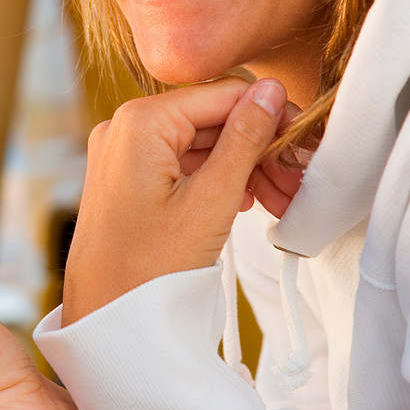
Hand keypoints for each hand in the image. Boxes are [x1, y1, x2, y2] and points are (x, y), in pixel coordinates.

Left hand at [62, 75, 296, 321]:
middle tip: (296, 182)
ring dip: (243, 167)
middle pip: (211, 118)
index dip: (270, 115)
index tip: (303, 142)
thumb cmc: (149, 269)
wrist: (105, 320)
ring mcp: (122, 152)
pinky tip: (247, 202)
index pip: (223, 93)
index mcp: (140, 121)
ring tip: (280, 201)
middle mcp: (124, 127)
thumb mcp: (211, 201)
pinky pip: (180, 164)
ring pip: (199, 144)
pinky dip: (215, 180)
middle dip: (258, 148)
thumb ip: (244, 139)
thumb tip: (271, 89)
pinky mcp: (125, 178)